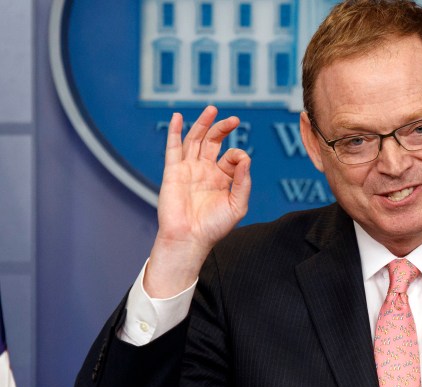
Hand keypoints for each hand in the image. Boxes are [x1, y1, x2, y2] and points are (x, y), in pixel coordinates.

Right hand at [145, 106, 250, 297]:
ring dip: (203, 124)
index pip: (231, 157)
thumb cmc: (214, 227)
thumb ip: (243, 181)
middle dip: (222, 129)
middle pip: (213, 142)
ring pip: (195, 140)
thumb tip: (245, 157)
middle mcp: (205, 171)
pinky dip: (175, 132)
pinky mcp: (173, 172)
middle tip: (234, 119)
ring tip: (212, 109)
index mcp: (222, 178)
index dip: (237, 156)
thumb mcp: (237, 205)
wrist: (190, 239)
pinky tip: (178, 117)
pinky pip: (173, 148)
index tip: (240, 162)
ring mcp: (188, 170)